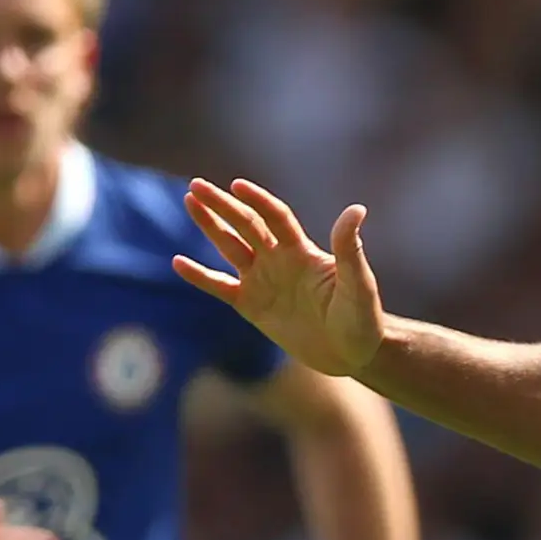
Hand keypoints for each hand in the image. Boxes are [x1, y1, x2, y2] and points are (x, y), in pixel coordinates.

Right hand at [176, 179, 388, 379]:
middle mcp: (279, 260)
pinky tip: (178, 262)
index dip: (257, 201)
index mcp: (303, 252)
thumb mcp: (358, 284)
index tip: (237, 185)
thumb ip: (350, 249)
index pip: (275, 218)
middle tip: (196, 185)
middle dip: (222, 206)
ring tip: (190, 202)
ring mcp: (263, 282)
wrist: (354, 354)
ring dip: (210, 226)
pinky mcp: (252, 306)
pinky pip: (221, 287)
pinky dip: (200, 276)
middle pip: (246, 226)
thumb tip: (356, 210)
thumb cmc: (362, 318)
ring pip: (230, 247)